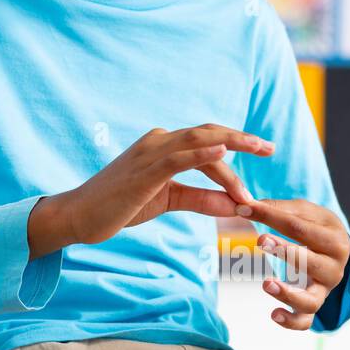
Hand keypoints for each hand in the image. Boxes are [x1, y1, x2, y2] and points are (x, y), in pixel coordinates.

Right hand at [27, 125, 273, 255]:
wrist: (78, 216)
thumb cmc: (119, 206)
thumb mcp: (168, 201)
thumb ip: (201, 199)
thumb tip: (234, 204)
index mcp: (164, 146)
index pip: (208, 143)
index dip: (237, 147)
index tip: (263, 153)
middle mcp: (159, 141)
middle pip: (209, 132)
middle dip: (242, 139)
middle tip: (270, 147)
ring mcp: (151, 152)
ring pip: (199, 140)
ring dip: (233, 145)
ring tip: (259, 149)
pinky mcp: (144, 169)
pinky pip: (179, 156)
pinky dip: (203, 151)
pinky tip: (225, 149)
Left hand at [247, 199, 349, 330]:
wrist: (338, 250)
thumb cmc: (316, 227)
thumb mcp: (304, 212)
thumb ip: (278, 209)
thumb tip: (245, 203)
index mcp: (335, 240)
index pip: (300, 228)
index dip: (271, 217)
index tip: (245, 210)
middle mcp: (335, 268)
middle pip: (311, 263)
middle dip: (285, 252)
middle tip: (260, 240)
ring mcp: (325, 290)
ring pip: (311, 300)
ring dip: (288, 294)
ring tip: (266, 284)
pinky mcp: (315, 305)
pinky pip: (306, 321)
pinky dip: (291, 322)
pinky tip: (274, 314)